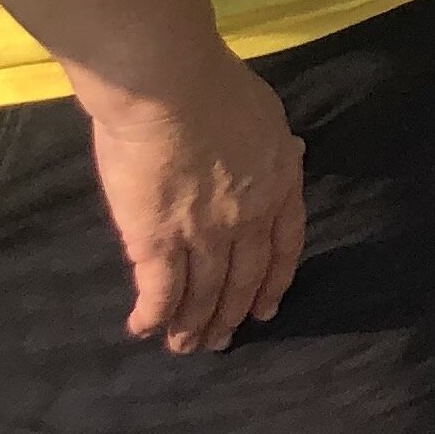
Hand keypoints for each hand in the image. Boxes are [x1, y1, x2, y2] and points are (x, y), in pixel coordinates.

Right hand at [79, 53, 306, 354]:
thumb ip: (274, 145)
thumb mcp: (267, 114)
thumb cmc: (215, 86)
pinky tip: (146, 329)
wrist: (169, 87)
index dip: (275, 282)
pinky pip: (159, 290)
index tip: (267, 309)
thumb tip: (289, 151)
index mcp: (280, 184)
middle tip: (222, 341)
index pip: (285, 246)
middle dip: (232, 313)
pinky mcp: (155, 240)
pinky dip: (154, 314)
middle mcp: (248, 218)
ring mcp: (203, 233)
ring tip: (185, 347)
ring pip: (202, 292)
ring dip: (193, 325)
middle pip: (244, 277)